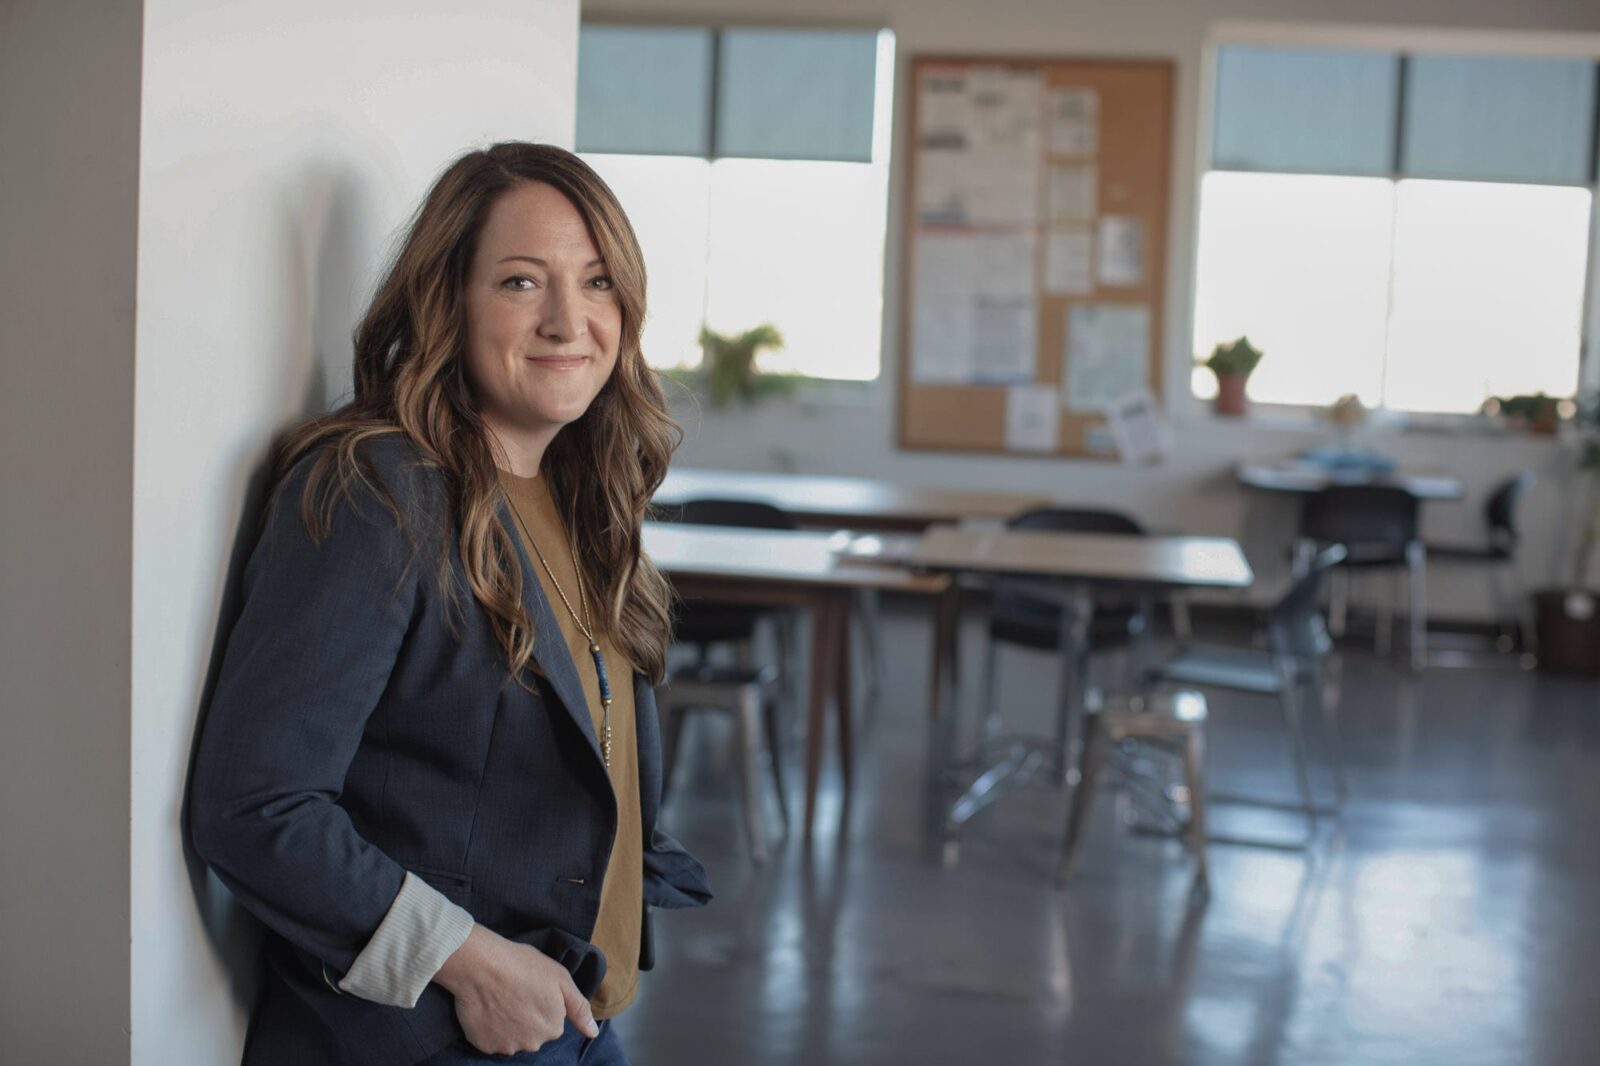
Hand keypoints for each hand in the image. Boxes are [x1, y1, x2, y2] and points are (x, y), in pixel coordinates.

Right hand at [433, 925, 598, 1054]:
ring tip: (500, 999)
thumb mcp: (561, 979)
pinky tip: (487, 1008)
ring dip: (508, 1024)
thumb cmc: (523, 965)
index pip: (552, 1021)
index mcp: (553, 1028)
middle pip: (533, 1033)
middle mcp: (532, 1044)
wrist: (481, 965)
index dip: (542, 1002)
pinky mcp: (483, 1045)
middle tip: (515, 992)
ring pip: (512, 1037)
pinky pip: (490, 1039)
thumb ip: (579, 1009)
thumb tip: (593, 1033)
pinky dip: (489, 1027)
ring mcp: (506, 1046)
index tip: (531, 987)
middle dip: (527, 1017)